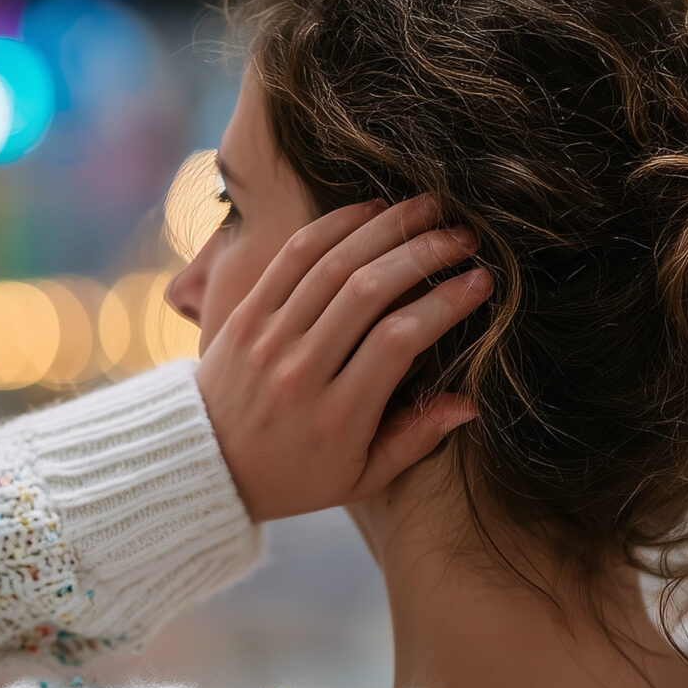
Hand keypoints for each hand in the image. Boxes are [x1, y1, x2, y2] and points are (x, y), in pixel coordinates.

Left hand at [195, 196, 491, 521]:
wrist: (207, 466)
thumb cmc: (295, 475)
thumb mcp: (360, 478)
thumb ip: (415, 439)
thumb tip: (469, 403)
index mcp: (336, 417)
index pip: (398, 341)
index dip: (444, 304)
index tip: (480, 283)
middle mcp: (300, 372)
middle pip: (368, 291)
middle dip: (424, 254)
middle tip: (465, 237)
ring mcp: (268, 339)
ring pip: (332, 265)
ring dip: (387, 228)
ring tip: (430, 209)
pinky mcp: (244, 314)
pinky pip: (292, 257)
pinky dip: (334, 225)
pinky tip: (372, 209)